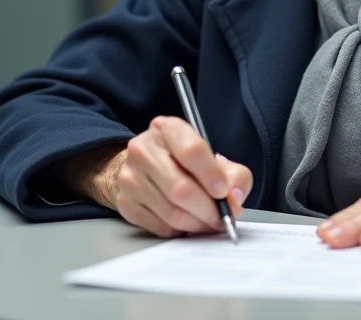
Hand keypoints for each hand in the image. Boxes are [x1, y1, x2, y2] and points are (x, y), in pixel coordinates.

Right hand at [68, 117, 252, 237]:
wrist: (144, 167)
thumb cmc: (183, 162)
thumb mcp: (213, 157)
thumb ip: (234, 174)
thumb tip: (235, 197)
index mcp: (167, 129)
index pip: (191, 151)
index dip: (211, 175)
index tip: (224, 192)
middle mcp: (143, 150)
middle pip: (180, 188)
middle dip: (208, 209)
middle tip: (222, 218)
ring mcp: (130, 177)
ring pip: (172, 212)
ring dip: (197, 224)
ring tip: (209, 222)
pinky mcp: (125, 203)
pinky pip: (160, 227)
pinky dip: (181, 231)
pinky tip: (189, 223)